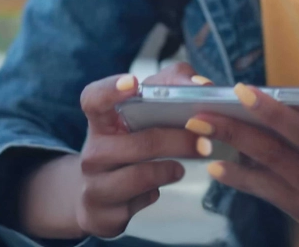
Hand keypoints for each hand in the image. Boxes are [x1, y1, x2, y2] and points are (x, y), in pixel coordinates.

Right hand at [19, 63, 210, 238]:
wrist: (97, 191)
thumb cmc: (130, 140)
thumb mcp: (143, 111)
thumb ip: (173, 86)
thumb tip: (203, 85)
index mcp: (101, 121)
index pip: (94, 99)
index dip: (111, 90)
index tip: (133, 83)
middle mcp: (93, 151)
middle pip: (140, 143)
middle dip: (178, 141)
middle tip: (205, 142)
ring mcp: (94, 185)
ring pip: (140, 176)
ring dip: (170, 171)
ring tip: (181, 169)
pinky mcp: (102, 215)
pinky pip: (139, 203)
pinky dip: (154, 194)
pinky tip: (156, 189)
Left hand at [186, 84, 298, 246]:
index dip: (271, 110)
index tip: (242, 90)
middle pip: (272, 151)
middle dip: (234, 130)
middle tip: (201, 112)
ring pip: (263, 173)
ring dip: (229, 152)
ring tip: (200, 134)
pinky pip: (266, 192)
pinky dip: (241, 178)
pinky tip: (219, 166)